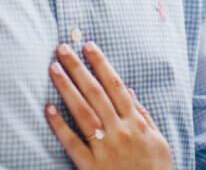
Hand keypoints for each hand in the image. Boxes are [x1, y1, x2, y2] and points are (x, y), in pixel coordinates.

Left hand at [45, 42, 171, 169]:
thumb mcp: (157, 140)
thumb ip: (142, 114)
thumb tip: (128, 90)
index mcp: (135, 122)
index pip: (114, 85)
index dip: (101, 64)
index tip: (88, 47)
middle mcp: (118, 130)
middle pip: (94, 93)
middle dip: (78, 68)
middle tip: (63, 49)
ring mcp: (103, 148)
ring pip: (82, 112)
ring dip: (67, 88)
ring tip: (54, 68)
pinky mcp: (90, 166)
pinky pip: (71, 142)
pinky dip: (59, 125)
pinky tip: (48, 108)